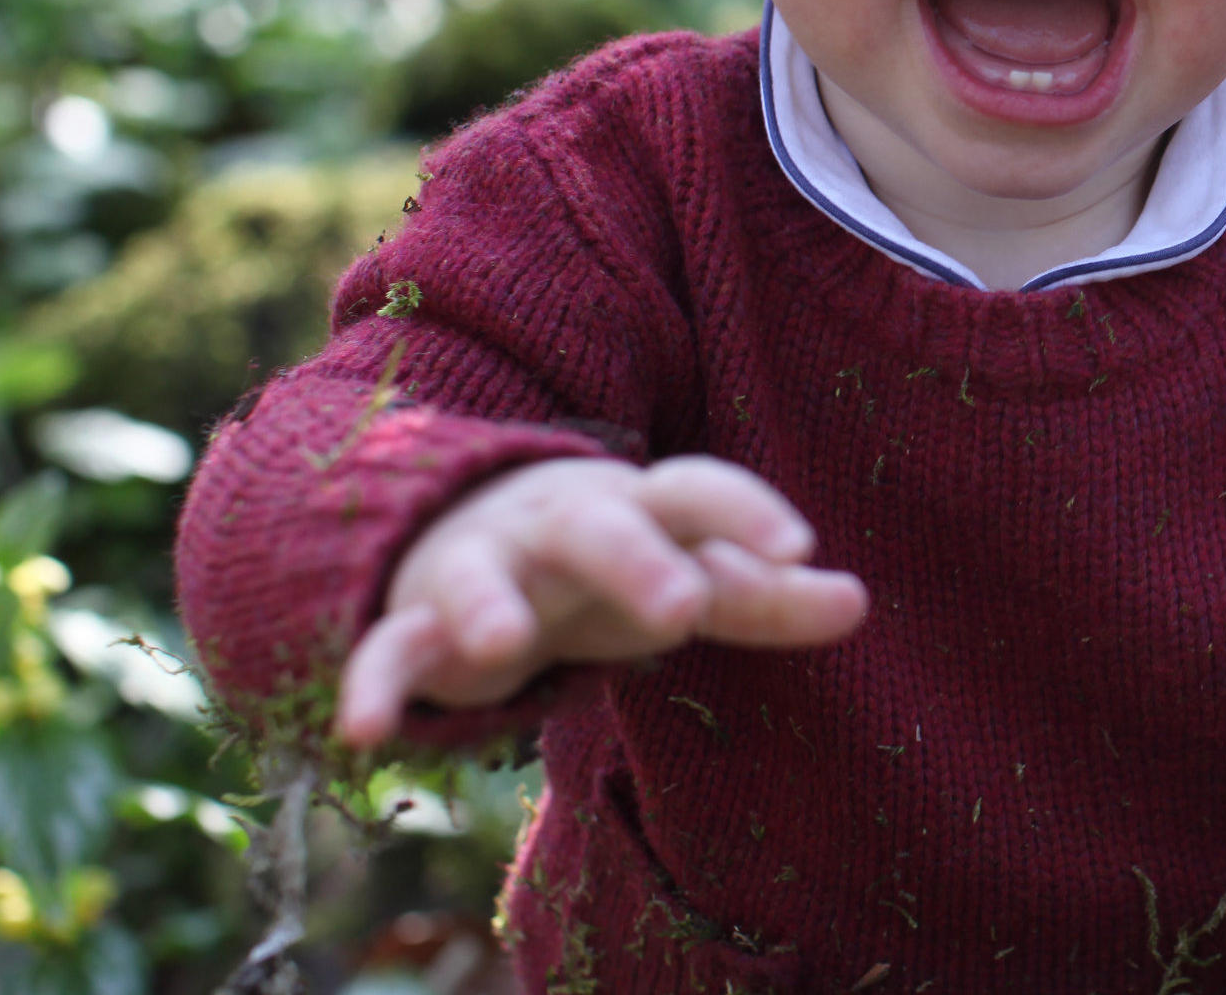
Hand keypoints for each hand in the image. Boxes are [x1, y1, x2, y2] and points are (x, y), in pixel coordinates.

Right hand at [334, 454, 867, 747]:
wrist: (457, 537)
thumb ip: (764, 596)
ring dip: (488, 605)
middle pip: (598, 528)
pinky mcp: (413, 623)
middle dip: (636, 559)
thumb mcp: (682, 575)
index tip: (800, 546)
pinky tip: (366, 735)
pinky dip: (374, 686)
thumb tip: (860, 601)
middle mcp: (558, 527)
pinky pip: (387, 650)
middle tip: (683, 606)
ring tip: (505, 646)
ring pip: (480, 576)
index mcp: (635, 509)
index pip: (696, 492)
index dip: (747, 512)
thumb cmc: (601, 570)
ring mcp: (480, 568)